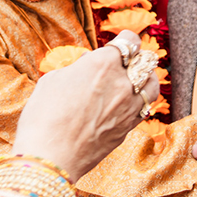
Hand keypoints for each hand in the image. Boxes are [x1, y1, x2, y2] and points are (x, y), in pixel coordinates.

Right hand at [13, 35, 158, 178]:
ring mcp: (129, 107)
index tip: (121, 42)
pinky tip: (129, 103)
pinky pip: (144, 108)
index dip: (125, 39)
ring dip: (146, 79)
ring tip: (136, 80)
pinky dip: (140, 102)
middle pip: (144, 61)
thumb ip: (76, 69)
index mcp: (102, 63)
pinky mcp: (129, 128)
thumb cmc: (43, 116)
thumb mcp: (52, 80)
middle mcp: (122, 82)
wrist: (50, 156)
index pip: (129, 40)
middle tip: (126, 61)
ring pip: (152, 85)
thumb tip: (86, 67)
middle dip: (135, 59)